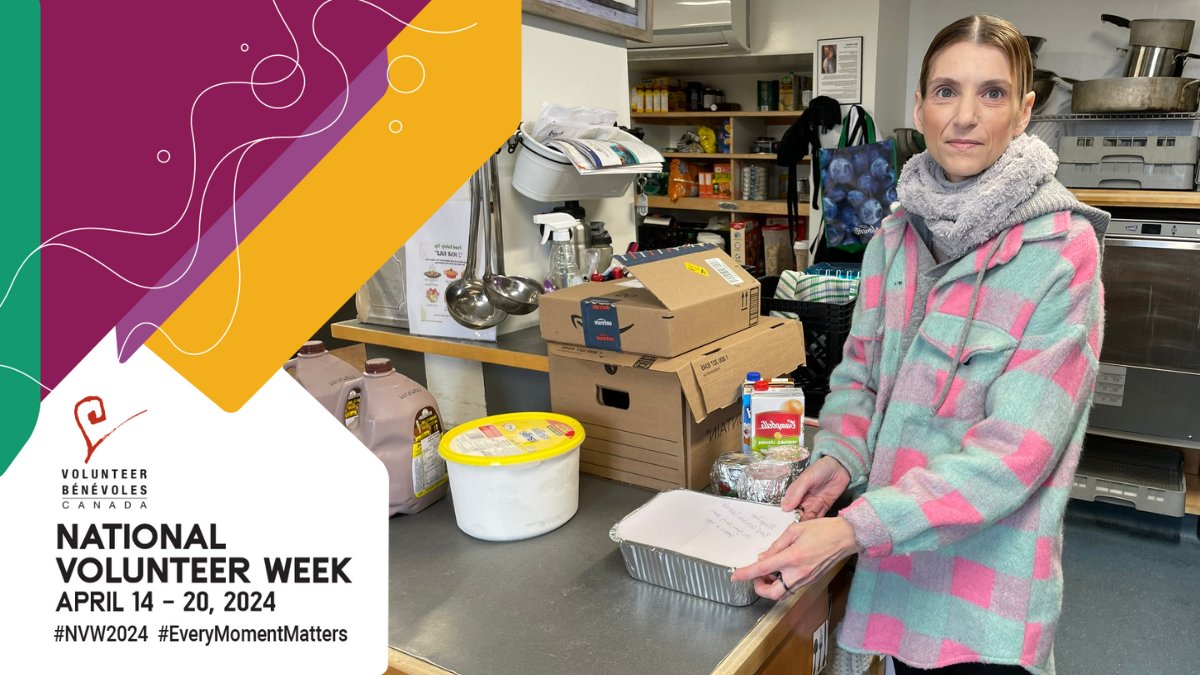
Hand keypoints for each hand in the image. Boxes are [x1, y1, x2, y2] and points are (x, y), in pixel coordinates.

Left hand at [730, 517, 858, 600]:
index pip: (763, 569)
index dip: (746, 574)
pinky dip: (782, 583)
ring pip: (782, 593)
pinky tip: (781, 570)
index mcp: (792, 557)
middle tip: (755, 576)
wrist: (845, 537)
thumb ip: (777, 545)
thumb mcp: (794, 530)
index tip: (734, 577)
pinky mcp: (811, 580)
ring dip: (771, 586)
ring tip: (767, 572)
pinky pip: (792, 588)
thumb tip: (764, 557)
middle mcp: (798, 573)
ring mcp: (806, 579)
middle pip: (773, 593)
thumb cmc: (821, 530)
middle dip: (759, 588)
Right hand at [782, 456, 850, 519]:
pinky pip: (820, 516)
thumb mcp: (806, 479)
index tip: (788, 521)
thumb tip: (784, 508)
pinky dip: (818, 520)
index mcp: (796, 492)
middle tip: (802, 521)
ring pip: (809, 517)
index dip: (788, 514)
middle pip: (798, 513)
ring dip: (809, 520)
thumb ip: (796, 493)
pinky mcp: (825, 506)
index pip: (788, 506)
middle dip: (799, 519)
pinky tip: (818, 520)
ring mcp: (814, 503)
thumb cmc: (821, 469)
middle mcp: (804, 499)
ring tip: (811, 518)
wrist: (840, 467)